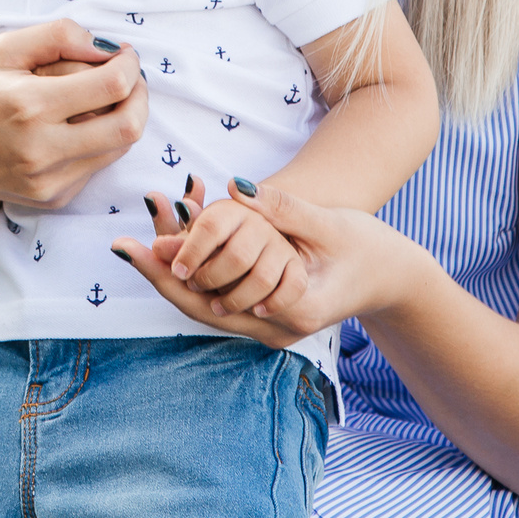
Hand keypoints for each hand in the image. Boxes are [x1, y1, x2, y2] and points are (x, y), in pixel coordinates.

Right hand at [0, 19, 146, 209]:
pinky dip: (99, 141)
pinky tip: (75, 126)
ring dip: (124, 117)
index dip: (129, 65)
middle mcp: (41, 149)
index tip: (123, 55)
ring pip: (118, 148)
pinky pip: (97, 165)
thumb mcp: (1, 51)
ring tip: (102, 96)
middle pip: (129, 125)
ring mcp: (48, 180)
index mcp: (28, 105)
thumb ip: (57, 36)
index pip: (111, 85)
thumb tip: (106, 48)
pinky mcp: (52, 198)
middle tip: (129, 77)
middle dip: (140, 95)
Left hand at [116, 176, 417, 342]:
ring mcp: (272, 329)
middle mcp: (277, 330)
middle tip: (122, 246)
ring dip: (174, 276)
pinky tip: (172, 253)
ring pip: (208, 307)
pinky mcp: (268, 317)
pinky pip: (222, 300)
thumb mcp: (328, 225)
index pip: (218, 296)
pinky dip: (196, 277)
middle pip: (202, 308)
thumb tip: (234, 188)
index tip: (144, 245)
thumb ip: (282, 209)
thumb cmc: (370, 249)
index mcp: (293, 310)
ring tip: (137, 246)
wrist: (395, 279)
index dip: (177, 271)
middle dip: (161, 275)